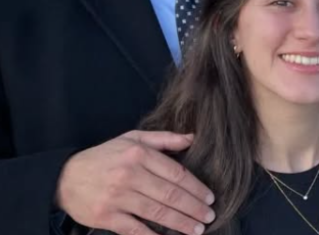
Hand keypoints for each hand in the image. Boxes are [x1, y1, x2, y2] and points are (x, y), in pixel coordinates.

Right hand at [55, 130, 215, 234]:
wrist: (64, 178)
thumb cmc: (105, 157)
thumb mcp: (133, 139)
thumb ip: (164, 139)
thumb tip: (193, 138)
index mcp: (139, 154)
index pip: (176, 173)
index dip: (196, 187)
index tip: (210, 198)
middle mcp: (129, 175)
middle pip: (170, 195)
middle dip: (194, 208)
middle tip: (209, 216)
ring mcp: (117, 197)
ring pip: (157, 213)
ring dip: (181, 223)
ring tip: (197, 229)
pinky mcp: (106, 217)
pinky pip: (136, 230)